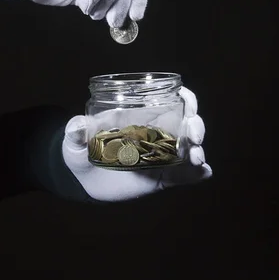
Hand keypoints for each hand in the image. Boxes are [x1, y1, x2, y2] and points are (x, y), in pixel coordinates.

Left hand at [62, 86, 211, 201]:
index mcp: (141, 117)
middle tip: (193, 138)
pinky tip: (204, 172)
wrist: (84, 182)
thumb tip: (76, 124)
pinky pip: (186, 175)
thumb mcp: (74, 142)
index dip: (185, 98)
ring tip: (195, 159)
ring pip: (190, 148)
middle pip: (187, 123)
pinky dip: (199, 173)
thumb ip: (75, 133)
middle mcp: (157, 133)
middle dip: (196, 126)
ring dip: (198, 151)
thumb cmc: (81, 152)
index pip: (170, 99)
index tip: (187, 103)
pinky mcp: (164, 177)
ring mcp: (163, 156)